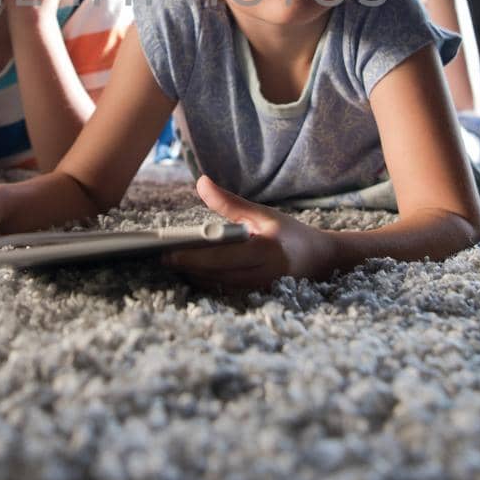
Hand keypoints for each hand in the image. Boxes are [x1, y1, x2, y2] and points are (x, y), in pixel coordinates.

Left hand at [164, 176, 337, 289]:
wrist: (319, 260)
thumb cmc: (289, 234)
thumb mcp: (263, 214)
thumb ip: (230, 202)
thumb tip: (201, 183)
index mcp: (264, 252)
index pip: (220, 258)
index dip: (191, 258)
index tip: (167, 253)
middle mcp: (260, 275)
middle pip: (213, 275)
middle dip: (185, 268)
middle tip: (161, 256)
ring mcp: (257, 290)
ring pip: (216, 286)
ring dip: (192, 276)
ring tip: (171, 262)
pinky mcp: (254, 297)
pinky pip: (223, 291)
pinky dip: (206, 281)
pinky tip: (191, 271)